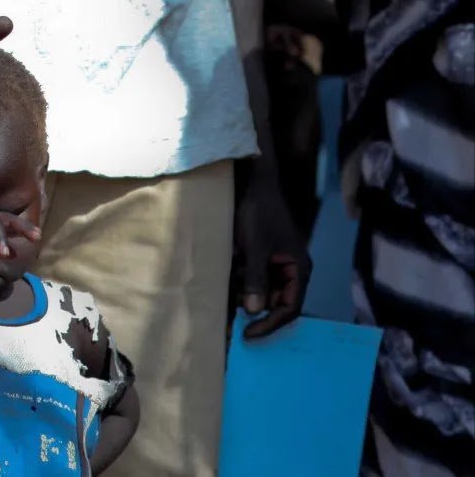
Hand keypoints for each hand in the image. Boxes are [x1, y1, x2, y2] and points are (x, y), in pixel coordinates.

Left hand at [232, 179, 311, 337]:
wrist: (252, 186)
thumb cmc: (259, 213)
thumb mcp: (256, 246)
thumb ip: (256, 278)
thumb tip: (253, 311)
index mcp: (298, 270)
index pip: (290, 308)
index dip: (270, 324)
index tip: (248, 334)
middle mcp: (289, 272)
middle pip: (274, 305)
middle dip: (253, 316)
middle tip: (229, 330)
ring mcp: (273, 267)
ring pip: (259, 296)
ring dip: (242, 302)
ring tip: (222, 312)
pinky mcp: (258, 262)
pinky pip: (249, 283)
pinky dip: (237, 288)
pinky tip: (222, 293)